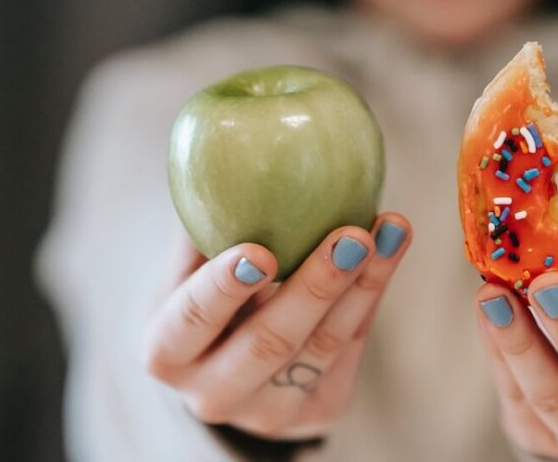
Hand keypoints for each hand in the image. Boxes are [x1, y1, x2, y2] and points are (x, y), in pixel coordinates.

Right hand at [144, 213, 411, 439]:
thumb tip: (224, 146)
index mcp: (167, 352)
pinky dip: (372, 293)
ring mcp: (269, 412)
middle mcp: (213, 394)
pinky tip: (390, 248)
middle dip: (315, 287)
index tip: (260, 250)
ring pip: (323, 347)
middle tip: (350, 237)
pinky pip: (351, 348)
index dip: (224, 288)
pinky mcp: (319, 411)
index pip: (192, 321)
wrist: (230, 367)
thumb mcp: (188, 268)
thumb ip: (203, 224)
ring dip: (363, 284)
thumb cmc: (204, 295)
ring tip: (390, 230)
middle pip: (269, 342)